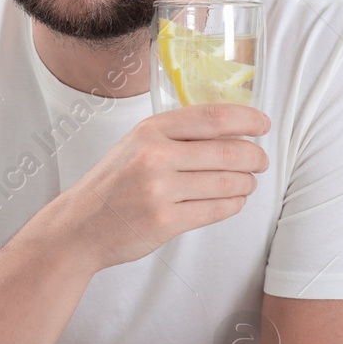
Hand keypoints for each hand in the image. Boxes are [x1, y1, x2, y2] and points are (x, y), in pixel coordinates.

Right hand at [34, 103, 270, 271]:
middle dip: (254, 157)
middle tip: (261, 161)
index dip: (246, 119)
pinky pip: (215, 210)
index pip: (212, 118)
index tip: (263, 124)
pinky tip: (233, 201)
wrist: (80, 225)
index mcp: (150, 130)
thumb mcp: (136, 145)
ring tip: (247, 183)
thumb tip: (231, 131)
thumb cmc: (113, 184)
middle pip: (227, 152)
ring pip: (225, 183)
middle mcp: (155, 157)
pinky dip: (232, 205)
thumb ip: (176, 136)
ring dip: (246, 184)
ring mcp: (159, 190)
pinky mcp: (165, 221)